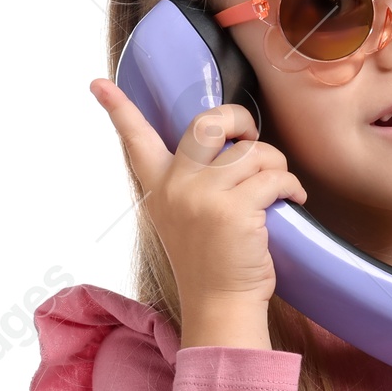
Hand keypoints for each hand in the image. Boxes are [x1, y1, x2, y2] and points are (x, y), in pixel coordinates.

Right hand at [90, 78, 307, 320]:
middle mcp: (176, 186)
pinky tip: (293, 199)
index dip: (118, 109)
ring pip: (251, 151)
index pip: (134, 140)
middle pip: (207, 123)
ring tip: (279, 187)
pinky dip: (291, 186)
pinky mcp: (236, 209)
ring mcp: (204, 196)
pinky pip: (274, 177)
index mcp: (159, 187)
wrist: (222, 305)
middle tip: (253, 137)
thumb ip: (189, 184)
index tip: (98, 84)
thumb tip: (224, 146)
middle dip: (239, 119)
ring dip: (275, 165)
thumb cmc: (213, 262)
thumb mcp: (182, 219)